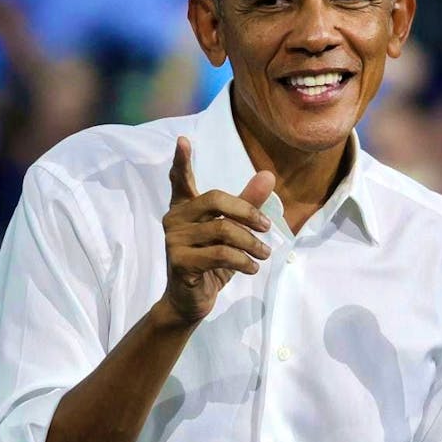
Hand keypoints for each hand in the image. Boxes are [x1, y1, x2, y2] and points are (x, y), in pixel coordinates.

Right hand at [161, 137, 274, 323]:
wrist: (191, 301)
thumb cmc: (212, 262)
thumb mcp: (234, 231)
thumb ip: (248, 203)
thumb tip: (268, 175)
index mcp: (184, 207)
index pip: (180, 179)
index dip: (181, 161)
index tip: (183, 140)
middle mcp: (174, 219)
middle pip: (214, 199)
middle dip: (247, 211)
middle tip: (267, 227)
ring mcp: (174, 240)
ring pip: (222, 230)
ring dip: (251, 243)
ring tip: (265, 253)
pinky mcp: (179, 261)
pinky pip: (219, 254)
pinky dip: (243, 260)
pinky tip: (252, 267)